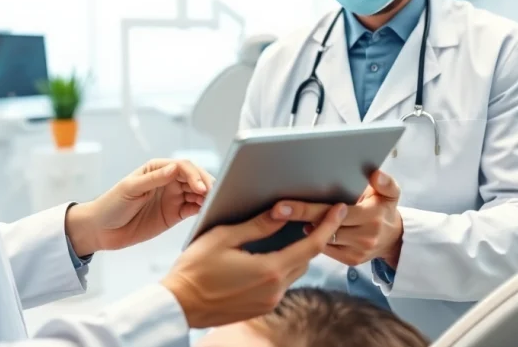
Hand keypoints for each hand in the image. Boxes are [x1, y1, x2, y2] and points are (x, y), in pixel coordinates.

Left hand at [65, 159, 213, 255]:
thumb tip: (174, 168)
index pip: (182, 167)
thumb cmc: (111, 204)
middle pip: (194, 179)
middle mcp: (168, 181)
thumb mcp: (130, 189)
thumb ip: (153, 179)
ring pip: (197, 194)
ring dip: (207, 197)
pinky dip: (202, 210)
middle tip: (215, 195)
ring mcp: (172, 198)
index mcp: (157, 169)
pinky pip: (193, 210)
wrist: (101, 230)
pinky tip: (207, 212)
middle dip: (206, 184)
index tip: (200, 187)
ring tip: (215, 204)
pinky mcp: (174, 214)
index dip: (194, 175)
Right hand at [162, 203, 347, 328]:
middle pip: (305, 259)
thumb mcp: (225, 237)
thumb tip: (283, 211)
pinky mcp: (259, 308)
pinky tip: (270, 254)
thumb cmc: (195, 268)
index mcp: (270, 270)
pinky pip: (280, 284)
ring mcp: (267, 302)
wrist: (178, 304)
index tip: (339, 209)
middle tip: (315, 215)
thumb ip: (258, 225)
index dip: (328, 226)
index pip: (311, 246)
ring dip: (295, 252)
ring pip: (293, 271)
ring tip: (292, 232)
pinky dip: (281, 266)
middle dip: (312, 237)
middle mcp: (274, 290)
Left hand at [283, 170, 402, 267]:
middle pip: (324, 226)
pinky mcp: (352, 261)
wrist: (394, 237)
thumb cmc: (384, 208)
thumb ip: (385, 182)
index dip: (307, 208)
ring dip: (308, 229)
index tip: (283, 205)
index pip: (334, 212)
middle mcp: (364, 236)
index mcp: (371, 216)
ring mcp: (358, 251)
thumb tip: (374, 174)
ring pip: (323, 239)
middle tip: (276, 210)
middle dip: (299, 217)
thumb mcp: (390, 192)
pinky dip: (316, 240)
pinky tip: (309, 230)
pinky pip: (327, 250)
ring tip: (291, 216)